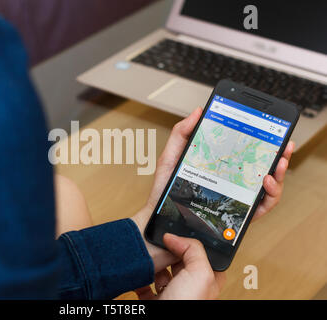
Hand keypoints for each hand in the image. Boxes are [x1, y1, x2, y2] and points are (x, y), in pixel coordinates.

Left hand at [131, 107, 294, 271]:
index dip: (262, 143)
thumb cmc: (164, 189)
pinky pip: (260, 209)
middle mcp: (231, 184)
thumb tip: (199, 111)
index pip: (245, 155)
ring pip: (267, 189)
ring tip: (278, 164)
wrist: (158, 218)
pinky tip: (266, 183)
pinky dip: (270, 196)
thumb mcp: (171, 157)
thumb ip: (182, 134)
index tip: (271, 131)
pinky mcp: (235, 218)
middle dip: (278, 157)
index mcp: (220, 168)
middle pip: (261, 170)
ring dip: (279, 175)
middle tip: (285, 146)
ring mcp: (235, 200)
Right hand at [136, 233, 225, 299]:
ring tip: (147, 255)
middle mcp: (191, 286)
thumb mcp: (200, 273)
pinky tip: (139, 272)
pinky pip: (145, 284)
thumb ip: (193, 249)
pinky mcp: (155, 300)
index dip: (189, 241)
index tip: (175, 232)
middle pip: (179, 259)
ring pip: (162, 270)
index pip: (201, 252)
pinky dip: (140, 278)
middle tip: (158, 242)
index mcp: (207, 279)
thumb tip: (174, 237)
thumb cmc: (186, 306)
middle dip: (168, 249)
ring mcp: (172, 294)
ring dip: (153, 262)